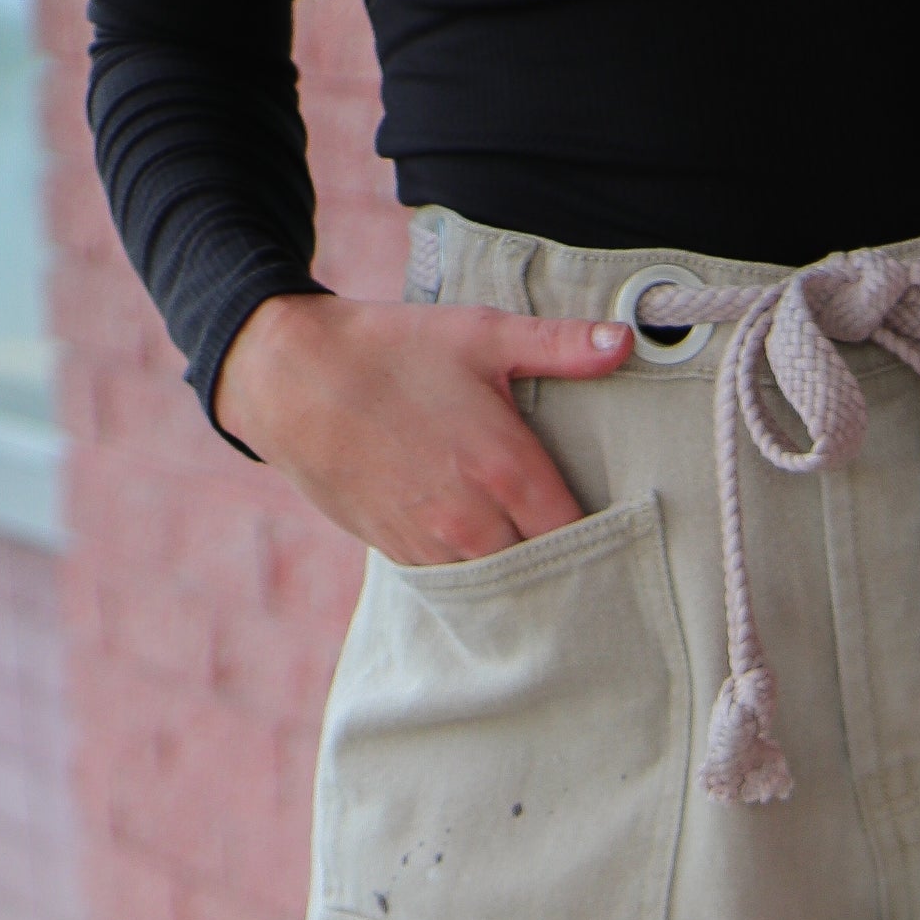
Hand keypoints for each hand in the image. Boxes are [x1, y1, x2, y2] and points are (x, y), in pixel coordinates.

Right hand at [213, 292, 636, 565]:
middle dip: (566, 560)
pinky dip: (477, 575)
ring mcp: (434, 546)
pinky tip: (489, 555)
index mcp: (508, 471)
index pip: (582, 534)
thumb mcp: (482, 334)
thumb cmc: (393, 350)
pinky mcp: (400, 556)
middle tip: (589, 549)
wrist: (293, 378)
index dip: (604, 536)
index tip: (618, 528)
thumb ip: (560, 345)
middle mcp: (475, 521)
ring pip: (502, 585)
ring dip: (521, 573)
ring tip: (542, 557)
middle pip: (546, 569)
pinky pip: (458, 584)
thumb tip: (626, 341)